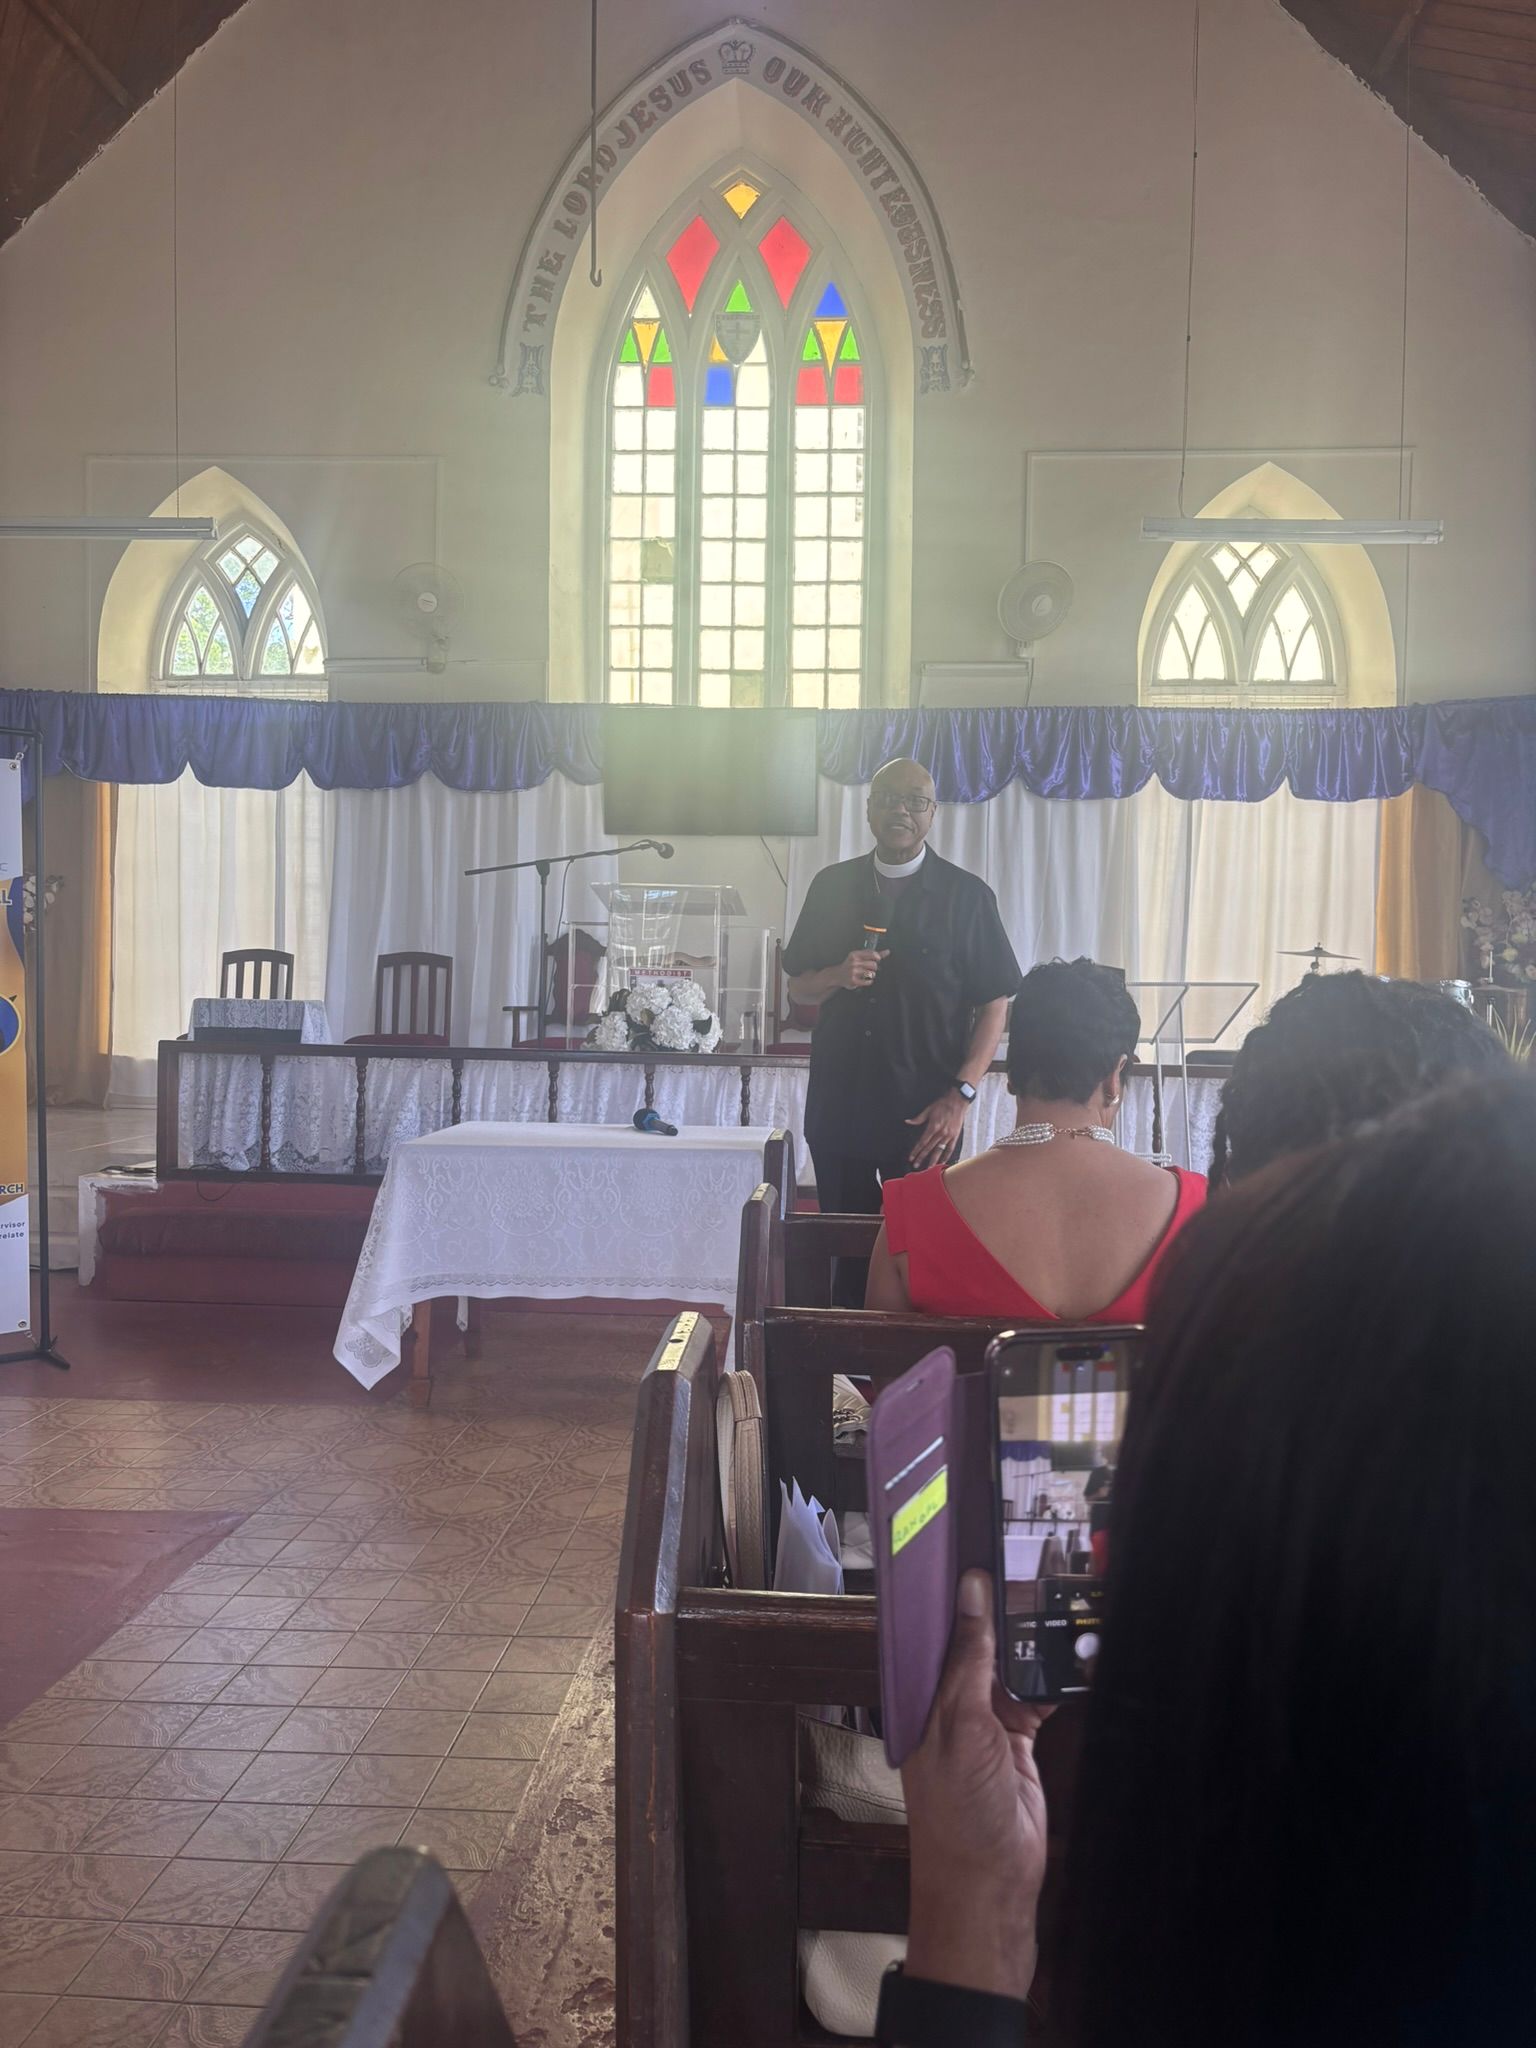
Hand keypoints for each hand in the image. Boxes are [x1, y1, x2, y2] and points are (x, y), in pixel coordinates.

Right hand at [836, 947, 884, 990]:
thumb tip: (887, 951)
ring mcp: (853, 972)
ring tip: (867, 974)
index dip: (877, 957)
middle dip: (874, 968)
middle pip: (874, 965)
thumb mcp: (859, 956)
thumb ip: (873, 954)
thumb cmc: (851, 964)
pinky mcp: (854, 980)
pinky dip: (869, 981)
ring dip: (872, 975)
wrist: (838, 975)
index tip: (877, 959)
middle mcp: (854, 962)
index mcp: (855, 954)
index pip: (872, 954)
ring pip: (872, 973)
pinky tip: (865, 979)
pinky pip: (868, 982)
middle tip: (870, 968)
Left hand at [901, 1571, 1051, 2001]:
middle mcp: (949, 1703)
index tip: (969, 1544)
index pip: (934, 1629)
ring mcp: (986, 1722)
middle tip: (1022, 1559)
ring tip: (1052, 1595)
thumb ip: (970, 1659)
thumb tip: (972, 1595)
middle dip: (996, 1608)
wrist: (990, 1884)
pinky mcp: (1019, 1741)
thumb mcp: (961, 1726)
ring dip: (1029, 1640)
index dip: (951, 1591)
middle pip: (974, 1641)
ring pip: (1008, 1664)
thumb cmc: (958, 1814)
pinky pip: (1036, 1695)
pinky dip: (1055, 1676)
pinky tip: (1073, 1654)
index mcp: (920, 1696)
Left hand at [906, 1088, 967, 1168]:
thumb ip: (918, 1118)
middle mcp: (940, 1133)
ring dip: (933, 1160)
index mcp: (933, 1126)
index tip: (911, 1157)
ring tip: (928, 1168)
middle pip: (929, 1148)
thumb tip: (908, 1122)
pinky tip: (942, 1162)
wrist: (958, 1101)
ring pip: (939, 1150)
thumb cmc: (943, 1104)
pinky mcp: (955, 1136)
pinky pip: (950, 1148)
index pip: (922, 1142)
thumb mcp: (928, 1110)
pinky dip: (946, 1156)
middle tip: (916, 1165)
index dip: (916, 1150)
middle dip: (921, 1158)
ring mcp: (948, 1135)